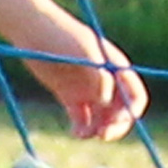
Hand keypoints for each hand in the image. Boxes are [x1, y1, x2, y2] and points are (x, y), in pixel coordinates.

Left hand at [21, 21, 148, 144]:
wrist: (34, 31)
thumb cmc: (62, 36)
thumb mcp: (82, 51)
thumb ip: (97, 74)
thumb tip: (106, 101)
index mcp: (115, 68)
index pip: (134, 95)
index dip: (130, 111)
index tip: (118, 121)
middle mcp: (105, 81)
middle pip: (120, 112)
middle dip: (115, 126)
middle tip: (102, 136)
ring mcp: (88, 90)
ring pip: (101, 119)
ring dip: (97, 130)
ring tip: (82, 134)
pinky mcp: (71, 97)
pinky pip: (82, 120)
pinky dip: (82, 129)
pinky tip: (75, 133)